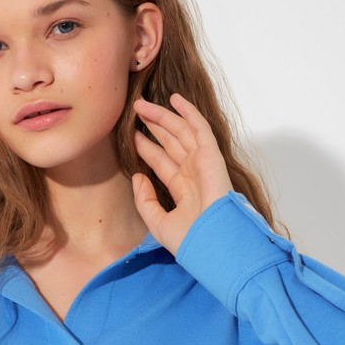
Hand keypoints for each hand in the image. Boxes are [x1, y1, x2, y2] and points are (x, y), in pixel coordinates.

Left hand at [132, 93, 232, 255]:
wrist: (212, 245)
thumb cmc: (190, 240)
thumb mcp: (158, 222)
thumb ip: (144, 200)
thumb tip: (137, 176)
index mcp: (183, 189)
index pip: (161, 161)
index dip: (147, 146)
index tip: (132, 134)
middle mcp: (192, 173)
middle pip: (170, 142)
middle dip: (153, 126)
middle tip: (136, 111)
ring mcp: (202, 163)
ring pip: (180, 132)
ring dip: (163, 116)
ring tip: (142, 104)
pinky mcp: (211, 156)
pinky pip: (199, 128)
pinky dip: (189, 113)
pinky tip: (175, 99)